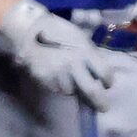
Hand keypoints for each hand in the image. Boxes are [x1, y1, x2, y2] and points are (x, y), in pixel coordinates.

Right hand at [0, 0, 114, 107]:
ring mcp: (57, 72)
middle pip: (92, 91)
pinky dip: (59, 85)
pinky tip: (55, 74)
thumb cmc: (58, 31)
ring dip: (73, 89)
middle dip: (100, 103)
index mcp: (84, 51)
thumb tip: (101, 75)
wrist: (28, 28)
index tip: (106, 84)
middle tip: (103, 108)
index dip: (108, 81)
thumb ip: (92, 56)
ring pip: (71, 91)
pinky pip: (56, 88)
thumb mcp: (80, 37)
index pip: (105, 74)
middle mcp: (72, 63)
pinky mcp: (43, 78)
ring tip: (67, 77)